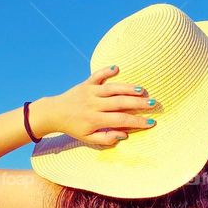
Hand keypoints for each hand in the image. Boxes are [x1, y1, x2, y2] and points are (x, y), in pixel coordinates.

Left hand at [32, 65, 155, 145]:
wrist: (54, 113)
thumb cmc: (74, 128)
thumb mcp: (88, 139)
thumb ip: (106, 138)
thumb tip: (124, 134)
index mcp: (95, 120)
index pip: (120, 120)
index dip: (137, 122)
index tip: (151, 123)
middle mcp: (93, 104)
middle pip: (120, 103)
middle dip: (138, 103)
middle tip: (153, 104)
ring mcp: (90, 92)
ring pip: (112, 88)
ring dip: (128, 88)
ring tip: (143, 90)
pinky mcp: (86, 83)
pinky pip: (97, 75)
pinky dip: (106, 70)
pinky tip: (117, 68)